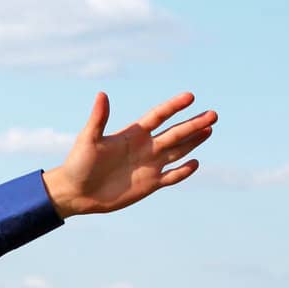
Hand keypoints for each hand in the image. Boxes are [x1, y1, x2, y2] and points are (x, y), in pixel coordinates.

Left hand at [41, 92, 216, 218]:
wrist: (75, 193)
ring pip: (178, 151)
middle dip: (193, 124)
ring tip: (210, 129)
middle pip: (174, 133)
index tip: (190, 97)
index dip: (173, 107)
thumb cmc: (78, 164)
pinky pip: (171, 177)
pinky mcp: (149, 184)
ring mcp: (149, 165)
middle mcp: (145, 147)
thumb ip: (98, 119)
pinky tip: (195, 162)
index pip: (158, 116)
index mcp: (133, 134)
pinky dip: (183, 171)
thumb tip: (102, 94)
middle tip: (213, 114)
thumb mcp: (88, 139)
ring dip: (194, 141)